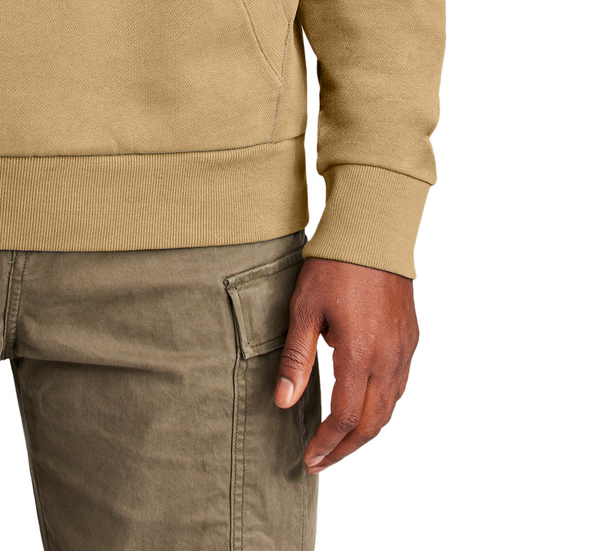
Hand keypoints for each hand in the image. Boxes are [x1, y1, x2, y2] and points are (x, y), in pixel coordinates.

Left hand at [274, 257, 418, 471]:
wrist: (373, 232)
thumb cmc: (334, 266)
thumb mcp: (304, 309)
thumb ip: (296, 359)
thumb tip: (284, 403)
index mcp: (360, 356)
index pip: (345, 418)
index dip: (327, 444)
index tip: (310, 459)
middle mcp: (388, 360)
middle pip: (371, 424)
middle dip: (345, 449)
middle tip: (321, 461)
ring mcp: (403, 351)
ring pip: (389, 409)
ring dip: (364, 433)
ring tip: (339, 442)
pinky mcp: (410, 339)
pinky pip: (399, 388)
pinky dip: (381, 409)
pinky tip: (364, 408)